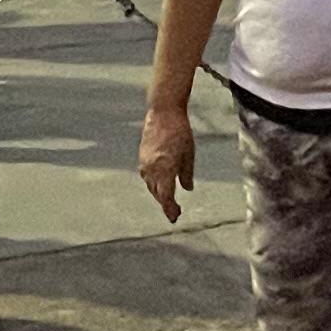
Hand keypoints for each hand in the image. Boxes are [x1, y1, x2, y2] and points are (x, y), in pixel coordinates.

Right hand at [137, 103, 195, 220]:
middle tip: (175, 212)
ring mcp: (145, 163)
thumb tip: (187, 189)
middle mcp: (152, 169)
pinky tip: (160, 182)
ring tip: (168, 199)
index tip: (174, 218)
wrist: (163, 112)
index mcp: (165, 170)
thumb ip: (187, 174)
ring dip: (159, 194)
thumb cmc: (180, 132)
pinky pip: (147, 176)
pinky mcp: (142, 157)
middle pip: (158, 194)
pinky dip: (154, 183)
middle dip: (166, 203)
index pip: (166, 197)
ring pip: (151, 186)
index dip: (170, 209)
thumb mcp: (188, 154)